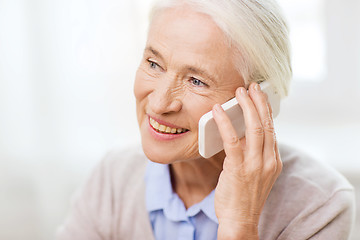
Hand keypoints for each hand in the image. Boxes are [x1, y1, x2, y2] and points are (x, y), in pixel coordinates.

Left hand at [213, 82, 281, 239]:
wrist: (240, 221)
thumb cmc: (244, 197)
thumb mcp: (256, 173)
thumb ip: (254, 154)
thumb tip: (241, 133)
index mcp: (274, 161)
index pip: (272, 129)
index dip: (266, 110)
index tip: (260, 95)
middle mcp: (268, 161)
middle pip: (266, 124)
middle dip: (259, 102)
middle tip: (251, 86)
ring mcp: (255, 165)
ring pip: (254, 128)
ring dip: (246, 107)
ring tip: (238, 92)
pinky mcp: (239, 169)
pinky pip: (232, 141)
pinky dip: (225, 123)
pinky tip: (217, 112)